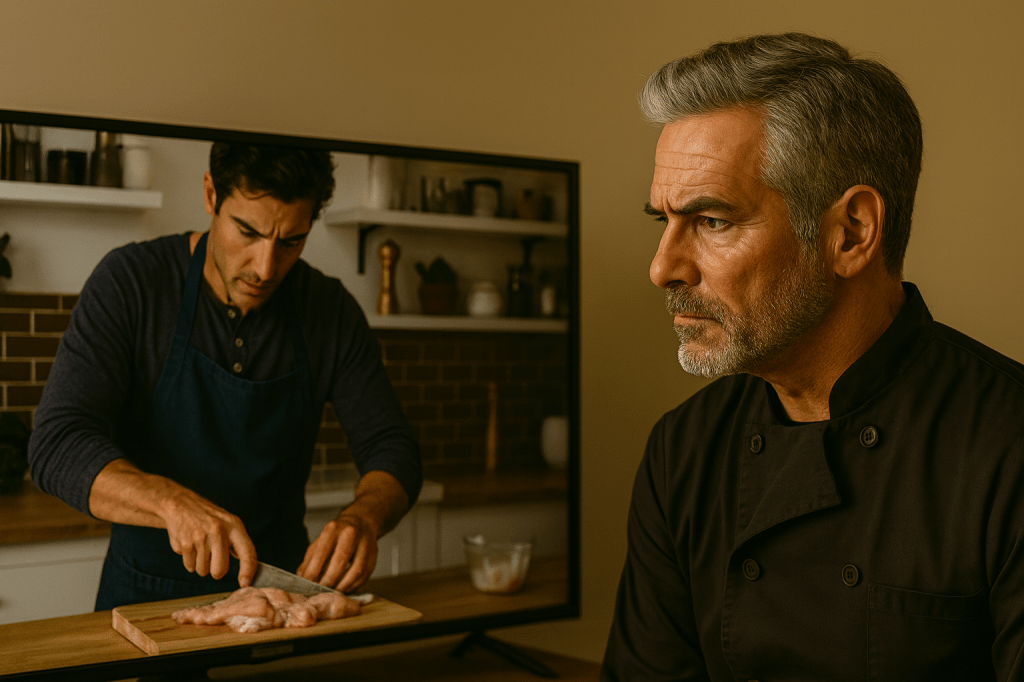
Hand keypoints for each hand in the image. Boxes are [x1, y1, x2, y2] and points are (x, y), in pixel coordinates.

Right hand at [87, 459, 258, 586]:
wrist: (181, 504)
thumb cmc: (208, 517)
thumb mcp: (228, 523)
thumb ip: (238, 543)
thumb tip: (249, 567)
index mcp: (234, 527)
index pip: (247, 553)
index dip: (248, 571)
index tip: (244, 583)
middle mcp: (219, 532)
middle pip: (220, 570)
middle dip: (216, 571)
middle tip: (212, 560)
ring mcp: (201, 538)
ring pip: (203, 571)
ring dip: (200, 565)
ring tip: (200, 547)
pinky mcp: (186, 544)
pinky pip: (189, 566)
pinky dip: (189, 561)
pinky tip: (190, 546)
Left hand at [297, 510, 378, 591]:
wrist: (362, 522)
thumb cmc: (337, 535)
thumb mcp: (320, 541)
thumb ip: (310, 559)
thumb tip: (302, 579)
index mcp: (333, 529)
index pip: (322, 552)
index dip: (313, 571)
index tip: (307, 584)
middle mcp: (350, 533)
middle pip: (340, 561)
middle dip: (328, 580)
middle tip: (321, 590)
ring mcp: (365, 543)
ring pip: (355, 570)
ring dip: (342, 585)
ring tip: (332, 591)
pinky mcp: (374, 555)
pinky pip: (364, 575)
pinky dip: (353, 585)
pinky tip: (344, 588)